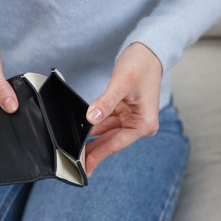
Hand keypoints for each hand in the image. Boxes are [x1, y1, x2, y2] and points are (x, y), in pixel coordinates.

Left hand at [85, 43, 162, 175]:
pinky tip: (80, 131)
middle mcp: (138, 125)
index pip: (115, 144)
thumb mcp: (121, 83)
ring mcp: (131, 120)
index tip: (84, 169)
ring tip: (73, 148)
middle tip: (73, 161)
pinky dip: (93, 126)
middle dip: (92, 150)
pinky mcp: (124, 113)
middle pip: (110, 141)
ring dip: (91, 138)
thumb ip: (105, 103)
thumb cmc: (141, 65)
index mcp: (143, 124)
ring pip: (106, 133)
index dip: (98, 156)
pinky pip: (105, 122)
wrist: (147, 52)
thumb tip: (91, 119)